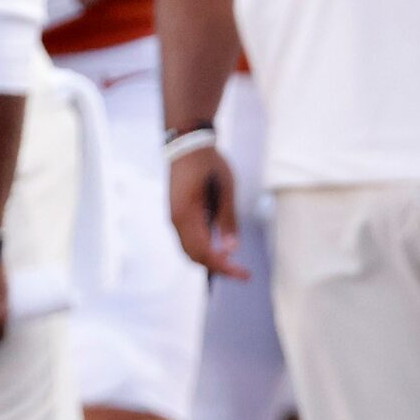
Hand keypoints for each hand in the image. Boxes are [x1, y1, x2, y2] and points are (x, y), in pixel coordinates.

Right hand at [169, 144, 246, 278]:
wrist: (187, 145)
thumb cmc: (209, 164)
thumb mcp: (226, 190)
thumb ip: (228, 219)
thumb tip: (232, 249)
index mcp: (187, 215)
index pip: (205, 253)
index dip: (225, 268)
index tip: (244, 274)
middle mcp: (176, 220)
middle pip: (194, 256)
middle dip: (218, 268)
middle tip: (242, 272)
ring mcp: (174, 218)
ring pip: (189, 250)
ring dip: (210, 260)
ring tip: (234, 263)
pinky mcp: (177, 214)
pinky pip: (188, 240)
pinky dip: (204, 250)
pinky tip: (221, 249)